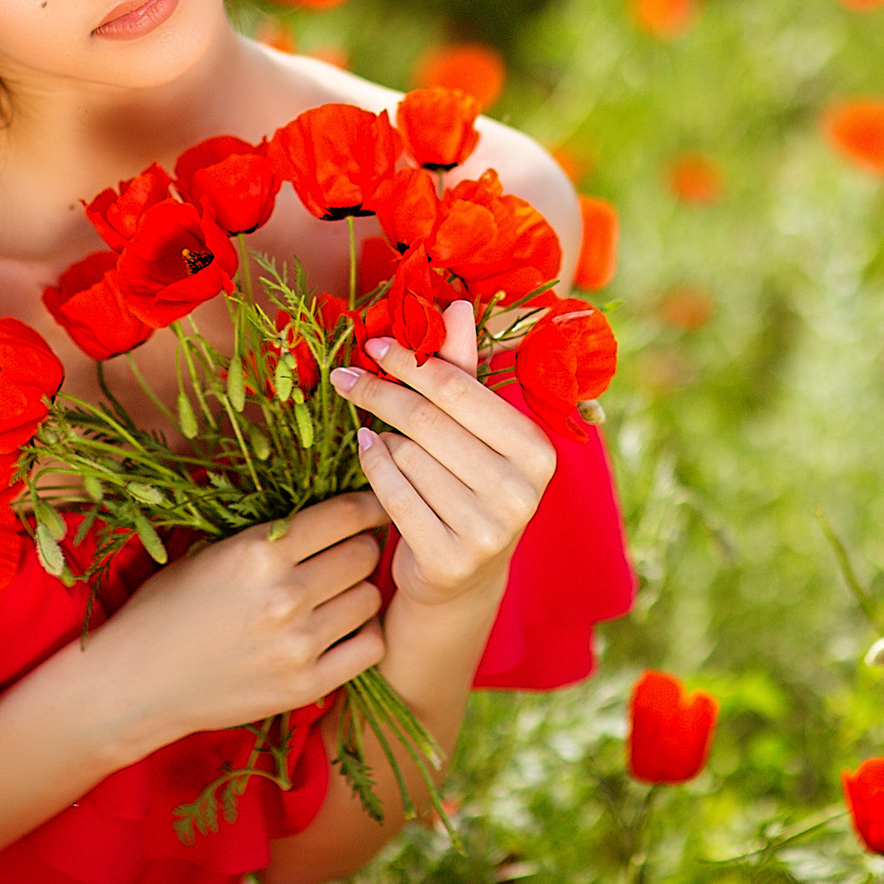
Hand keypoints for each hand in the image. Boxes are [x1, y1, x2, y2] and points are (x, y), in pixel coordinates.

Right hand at [88, 491, 390, 747]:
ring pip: (369, 598)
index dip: (369, 504)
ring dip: (360, 590)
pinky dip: (364, 633)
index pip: (345, 514)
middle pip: (364, 553)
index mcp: (259, 552)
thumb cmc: (167, 607)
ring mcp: (299, 644)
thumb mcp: (210, 551)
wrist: (136, 682)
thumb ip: (269, 532)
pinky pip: (370, 646)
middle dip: (362, 546)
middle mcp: (285, 595)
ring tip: (340, 591)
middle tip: (351, 549)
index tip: (375, 505)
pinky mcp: (306, 685)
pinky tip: (343, 628)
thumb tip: (329, 507)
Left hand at [334, 299, 557, 609]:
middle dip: (380, 391)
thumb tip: (455, 304)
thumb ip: (463, 370)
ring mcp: (488, 531)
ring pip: (406, 454)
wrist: (462, 579)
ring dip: (381, 437)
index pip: (460, 389)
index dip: (412, 361)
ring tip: (377, 435)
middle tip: (345, 377)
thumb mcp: (473, 430)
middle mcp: (521, 492)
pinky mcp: (450, 560)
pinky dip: (372, 466)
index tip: (374, 344)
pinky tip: (367, 451)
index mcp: (537, 450)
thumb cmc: (465, 486)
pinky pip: (392, 492)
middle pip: (427, 421)